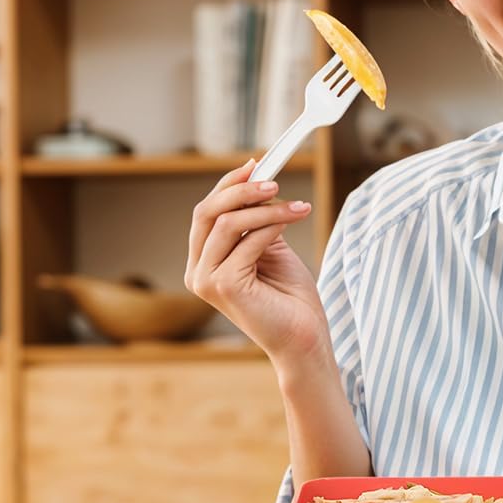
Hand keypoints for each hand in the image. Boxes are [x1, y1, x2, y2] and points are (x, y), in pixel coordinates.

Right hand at [184, 160, 329, 365]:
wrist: (304, 337)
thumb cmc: (288, 295)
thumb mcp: (268, 245)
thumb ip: (256, 218)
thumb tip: (258, 178)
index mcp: (203, 261)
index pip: (206, 211)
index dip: (228, 184)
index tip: (256, 165)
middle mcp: (198, 272)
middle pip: (206, 212)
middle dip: (241, 189)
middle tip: (274, 181)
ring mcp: (206, 281)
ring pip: (227, 222)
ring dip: (267, 208)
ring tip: (297, 207)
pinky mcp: (223, 287)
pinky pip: (246, 241)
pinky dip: (271, 226)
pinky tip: (292, 223)